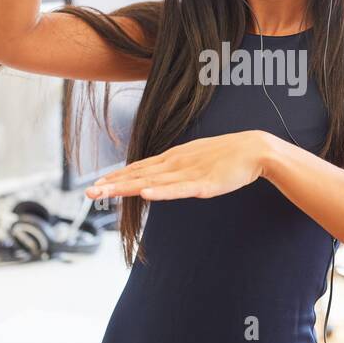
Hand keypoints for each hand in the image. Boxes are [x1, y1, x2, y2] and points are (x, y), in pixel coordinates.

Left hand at [86, 131, 272, 200]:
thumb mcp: (196, 159)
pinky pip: (178, 190)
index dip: (117, 177)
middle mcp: (174, 163)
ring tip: (104, 192)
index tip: (97, 183)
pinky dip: (160, 191)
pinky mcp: (203, 184)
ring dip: (126, 188)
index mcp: (173, 158)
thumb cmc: (227, 155)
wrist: (254, 148)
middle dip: (112, 184)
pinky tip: (145, 194)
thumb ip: (179, 167)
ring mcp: (187, 173)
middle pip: (138, 175)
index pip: (139, 168)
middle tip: (89, 191)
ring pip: (151, 182)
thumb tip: (165, 175)